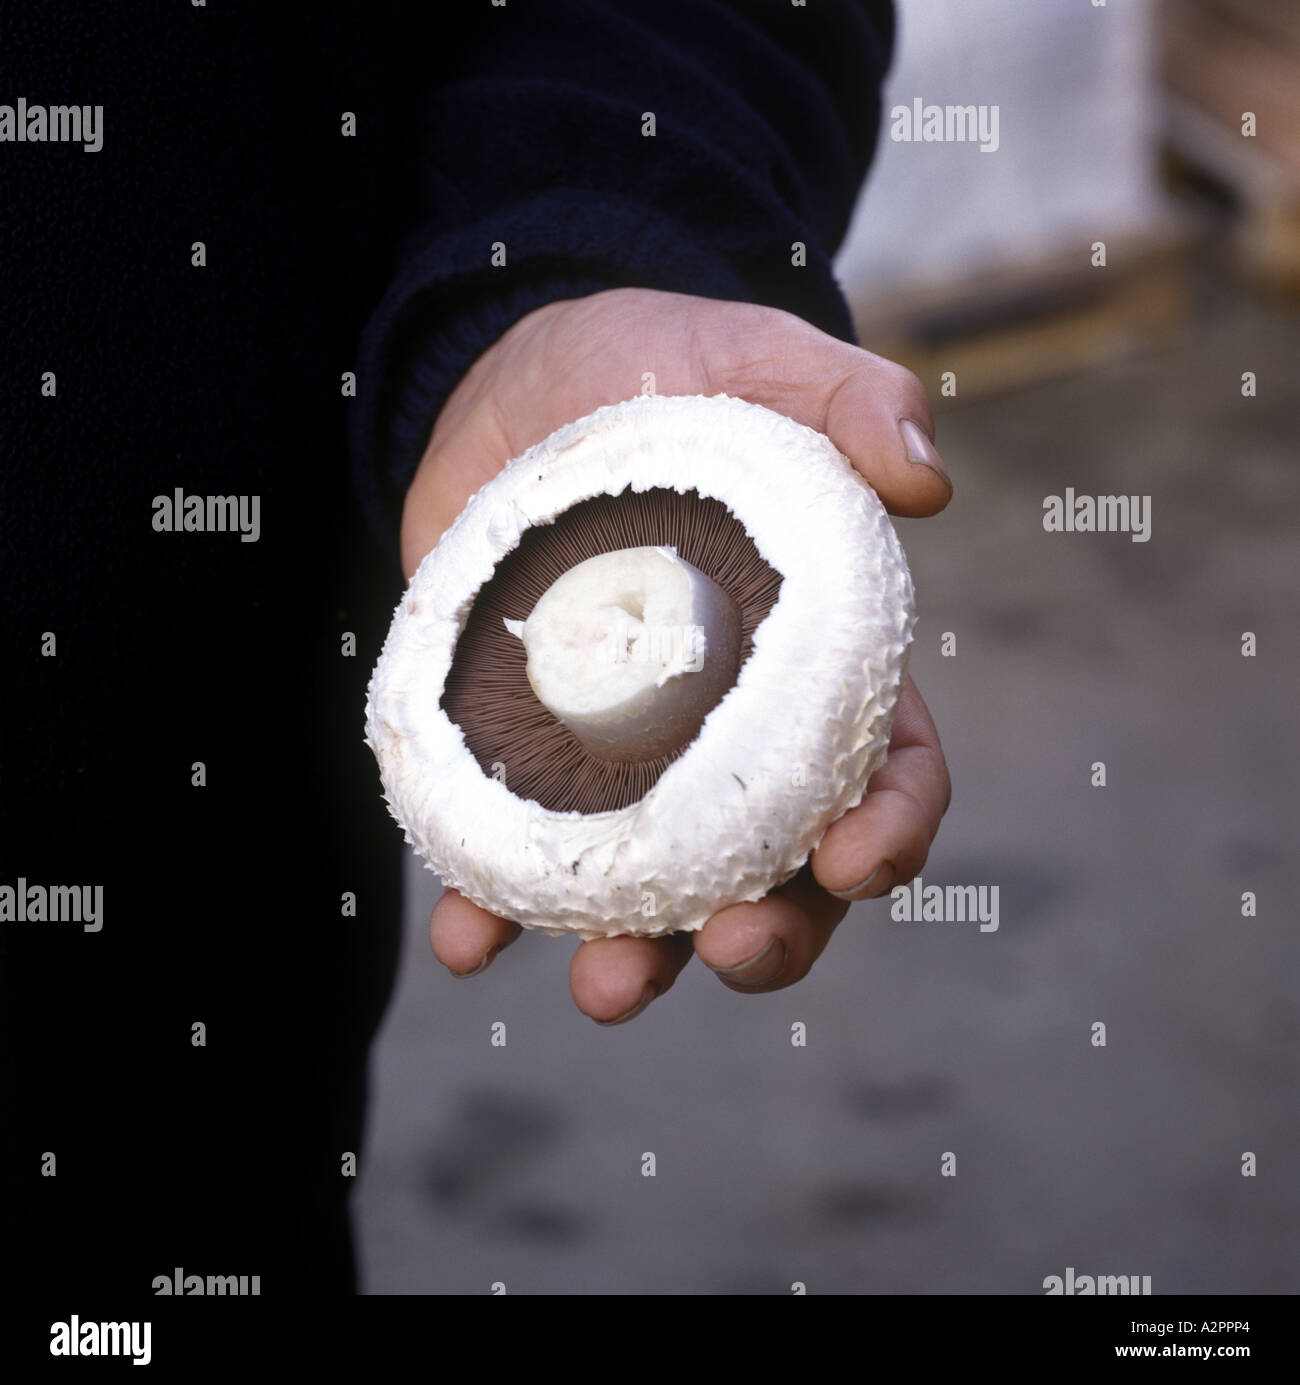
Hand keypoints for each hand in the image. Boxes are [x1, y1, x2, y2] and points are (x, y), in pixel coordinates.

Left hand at [402, 288, 952, 1021]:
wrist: (518, 380)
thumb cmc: (663, 371)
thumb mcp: (760, 362)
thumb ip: (851, 400)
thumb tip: (927, 481)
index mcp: (813, 668)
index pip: (883, 771)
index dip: (890, 829)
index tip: (861, 862)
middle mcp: (726, 738)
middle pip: (776, 869)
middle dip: (772, 933)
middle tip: (728, 952)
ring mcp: (623, 756)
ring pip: (650, 892)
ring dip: (636, 957)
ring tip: (604, 987)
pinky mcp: (521, 750)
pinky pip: (513, 851)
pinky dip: (492, 909)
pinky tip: (467, 940)